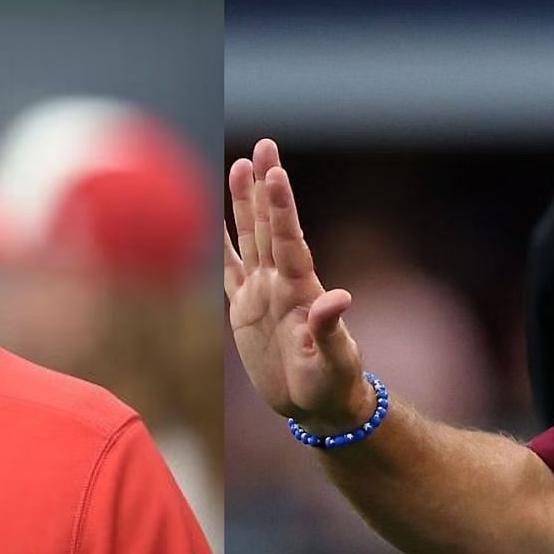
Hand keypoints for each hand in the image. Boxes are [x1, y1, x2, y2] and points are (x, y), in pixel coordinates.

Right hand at [223, 139, 376, 433]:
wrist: (319, 407)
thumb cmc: (332, 386)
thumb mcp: (334, 362)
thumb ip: (332, 330)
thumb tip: (339, 298)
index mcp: (301, 291)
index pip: (288, 240)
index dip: (281, 206)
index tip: (276, 171)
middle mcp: (281, 284)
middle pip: (270, 226)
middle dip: (267, 187)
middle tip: (266, 146)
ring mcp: (263, 294)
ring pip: (250, 239)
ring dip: (246, 204)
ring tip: (243, 164)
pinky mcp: (245, 311)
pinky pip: (230, 270)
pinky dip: (223, 244)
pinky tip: (214, 219)